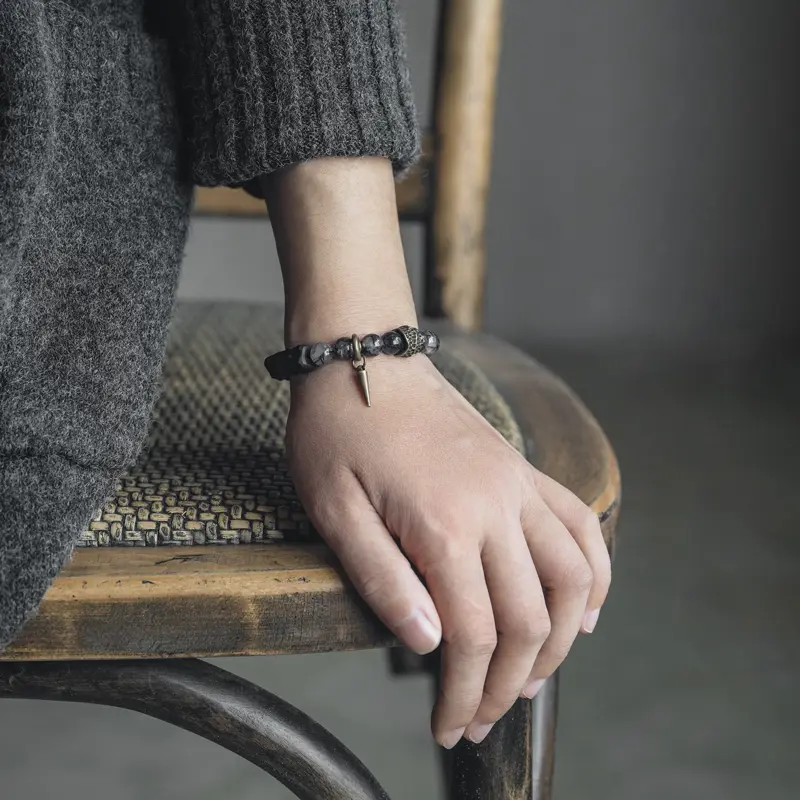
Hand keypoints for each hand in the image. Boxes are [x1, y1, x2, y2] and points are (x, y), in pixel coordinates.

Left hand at [286, 354, 611, 747]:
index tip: (449, 726)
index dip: (465, 693)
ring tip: (533, 678)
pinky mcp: (523, 469)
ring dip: (562, 641)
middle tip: (481, 718)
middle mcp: (496, 506)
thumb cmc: (338, 430)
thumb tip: (427, 643)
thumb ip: (382, 580)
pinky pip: (580, 524)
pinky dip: (595, 573)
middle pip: (531, 619)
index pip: (475, 634)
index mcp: (443, 524)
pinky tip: (586, 609)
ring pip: (574, 577)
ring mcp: (517, 484)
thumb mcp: (334, 510)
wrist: (364, 356)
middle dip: (510, 685)